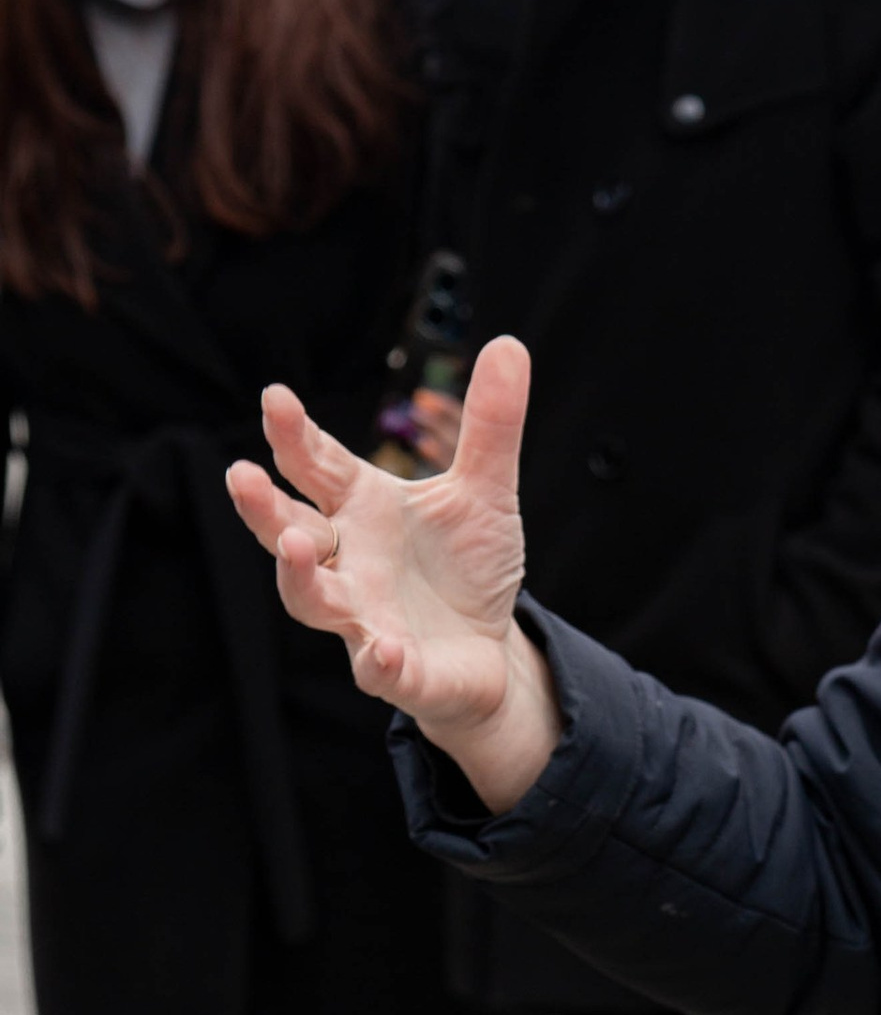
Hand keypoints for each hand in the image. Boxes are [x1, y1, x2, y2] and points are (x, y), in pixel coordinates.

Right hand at [226, 335, 561, 810]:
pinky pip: (378, 667)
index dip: (293, 434)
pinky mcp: (395, 670)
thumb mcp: (487, 490)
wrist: (489, 650)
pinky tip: (383, 649)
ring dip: (299, 576)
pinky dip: (378, 660)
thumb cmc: (466, 566)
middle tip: (239, 474)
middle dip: (263, 507)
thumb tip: (508, 344)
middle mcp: (347, 560)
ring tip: (298, 546)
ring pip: (312, 599)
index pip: (317, 464)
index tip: (276, 398)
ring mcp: (363, 617)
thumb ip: (491, 426)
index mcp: (361, 508)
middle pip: (289, 531)